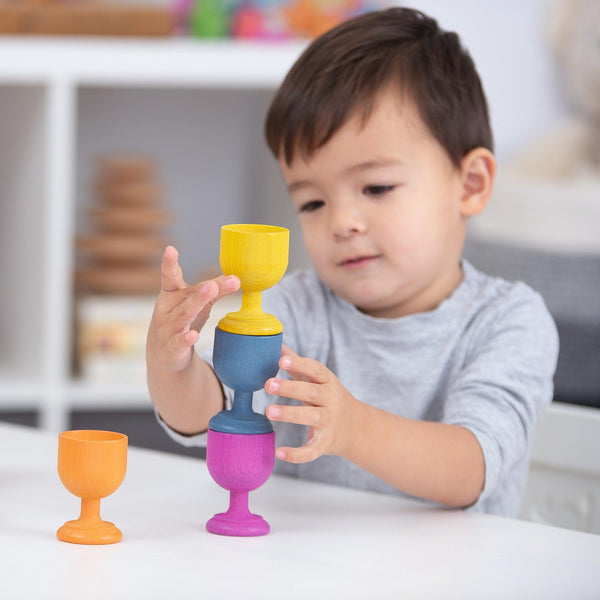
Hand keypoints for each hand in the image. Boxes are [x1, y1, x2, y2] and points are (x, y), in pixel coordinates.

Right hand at [147, 246, 239, 372]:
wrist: (163, 353)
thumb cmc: (182, 320)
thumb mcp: (197, 303)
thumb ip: (215, 289)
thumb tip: (236, 277)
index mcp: (171, 294)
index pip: (170, 277)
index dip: (169, 264)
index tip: (170, 249)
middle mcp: (167, 309)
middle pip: (186, 298)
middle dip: (200, 292)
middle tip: (212, 284)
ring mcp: (168, 328)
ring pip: (183, 316)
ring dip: (196, 305)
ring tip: (210, 293)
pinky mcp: (172, 347)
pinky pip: (179, 342)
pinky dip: (186, 339)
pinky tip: (193, 335)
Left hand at [265, 345, 361, 462]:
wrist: (355, 427)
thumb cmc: (327, 397)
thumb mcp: (317, 378)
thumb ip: (297, 362)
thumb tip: (276, 343)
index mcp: (327, 381)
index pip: (315, 369)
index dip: (300, 364)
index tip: (282, 360)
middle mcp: (330, 400)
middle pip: (311, 392)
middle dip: (290, 388)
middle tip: (268, 384)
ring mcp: (329, 422)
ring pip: (311, 417)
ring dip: (290, 414)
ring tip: (269, 411)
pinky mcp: (325, 443)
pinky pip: (312, 450)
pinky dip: (297, 454)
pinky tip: (279, 452)